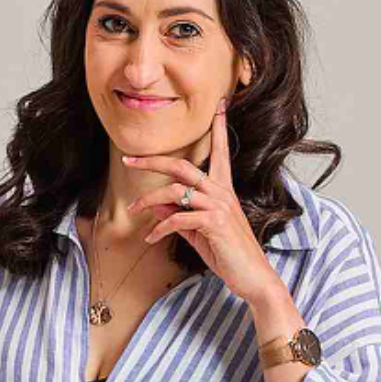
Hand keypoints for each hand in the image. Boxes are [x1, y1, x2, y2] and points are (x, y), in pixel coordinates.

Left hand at [123, 97, 282, 305]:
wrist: (252, 276)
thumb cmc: (227, 252)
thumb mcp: (199, 232)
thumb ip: (179, 216)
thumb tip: (156, 207)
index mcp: (223, 189)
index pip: (220, 151)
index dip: (219, 127)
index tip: (219, 105)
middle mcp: (222, 192)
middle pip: (183, 166)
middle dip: (153, 160)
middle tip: (128, 159)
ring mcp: (219, 207)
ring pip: (175, 191)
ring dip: (149, 200)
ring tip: (134, 209)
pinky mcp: (214, 224)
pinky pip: (178, 220)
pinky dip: (160, 228)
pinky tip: (151, 238)